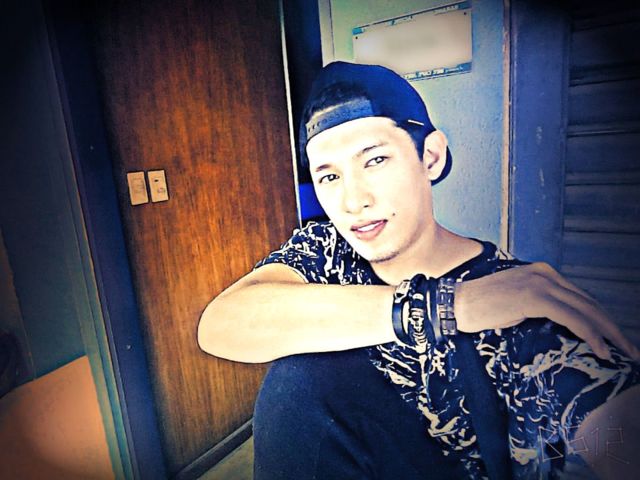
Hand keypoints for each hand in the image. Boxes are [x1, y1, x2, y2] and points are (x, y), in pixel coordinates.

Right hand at [454, 262, 639, 360]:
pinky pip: (572, 317)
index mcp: (543, 273)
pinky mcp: (534, 297)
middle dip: (612, 328)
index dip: (601, 319)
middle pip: (589, 302)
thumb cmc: (481, 307)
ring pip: (586, 309)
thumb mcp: (517, 303)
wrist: (456, 303)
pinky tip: (600, 350)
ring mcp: (540, 283)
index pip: (580, 298)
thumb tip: (560, 325)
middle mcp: (546, 273)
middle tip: (629, 350)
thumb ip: (541, 306)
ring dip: (608, 333)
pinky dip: (589, 334)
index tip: (613, 339)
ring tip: (623, 353)